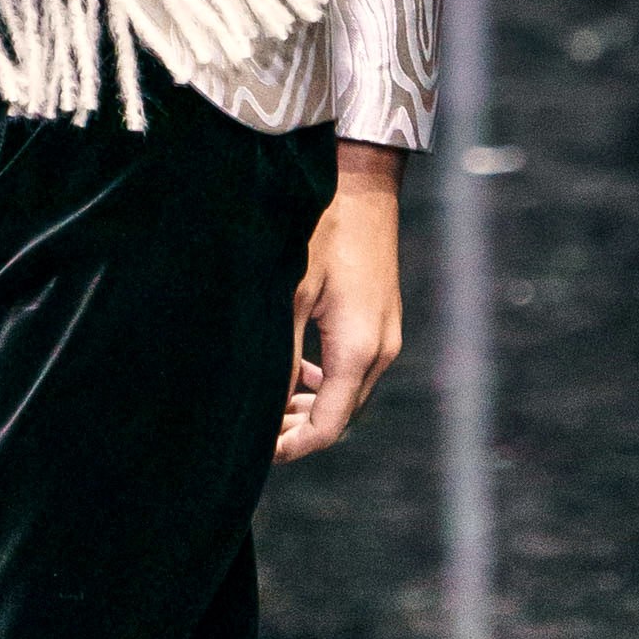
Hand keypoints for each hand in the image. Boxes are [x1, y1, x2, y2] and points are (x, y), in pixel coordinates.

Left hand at [277, 143, 401, 461]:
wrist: (362, 185)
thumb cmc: (322, 232)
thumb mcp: (289, 296)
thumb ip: (277, 357)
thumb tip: (261, 405)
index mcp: (357, 352)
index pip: (328, 427)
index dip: (291, 447)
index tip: (257, 453)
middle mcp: (380, 350)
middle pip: (340, 415)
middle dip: (298, 430)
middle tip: (253, 432)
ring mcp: (385, 335)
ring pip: (346, 392)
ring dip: (310, 406)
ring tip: (268, 407)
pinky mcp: (381, 319)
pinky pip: (353, 367)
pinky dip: (324, 381)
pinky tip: (296, 372)